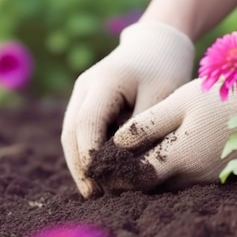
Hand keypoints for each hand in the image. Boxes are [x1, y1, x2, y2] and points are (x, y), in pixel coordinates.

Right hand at [61, 22, 194, 196]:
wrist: (157, 41)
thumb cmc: (165, 67)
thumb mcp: (163, 95)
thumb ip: (144, 129)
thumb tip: (128, 166)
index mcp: (104, 81)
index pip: (87, 125)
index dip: (90, 157)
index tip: (101, 184)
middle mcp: (85, 86)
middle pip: (71, 132)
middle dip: (80, 166)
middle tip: (94, 195)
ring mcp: (82, 92)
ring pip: (70, 133)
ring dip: (79, 162)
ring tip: (94, 191)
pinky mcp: (86, 100)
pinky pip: (79, 130)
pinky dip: (85, 151)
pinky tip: (98, 172)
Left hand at [111, 70, 236, 190]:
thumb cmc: (223, 95)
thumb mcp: (180, 101)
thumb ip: (147, 125)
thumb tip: (116, 144)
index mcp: (180, 156)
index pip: (137, 177)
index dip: (114, 175)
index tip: (96, 170)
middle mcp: (193, 176)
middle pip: (150, 186)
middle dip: (126, 181)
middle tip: (103, 172)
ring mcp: (208, 178)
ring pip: (167, 185)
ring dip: (146, 179)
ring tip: (123, 166)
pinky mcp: (218, 175)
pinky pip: (185, 180)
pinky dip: (167, 174)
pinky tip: (157, 159)